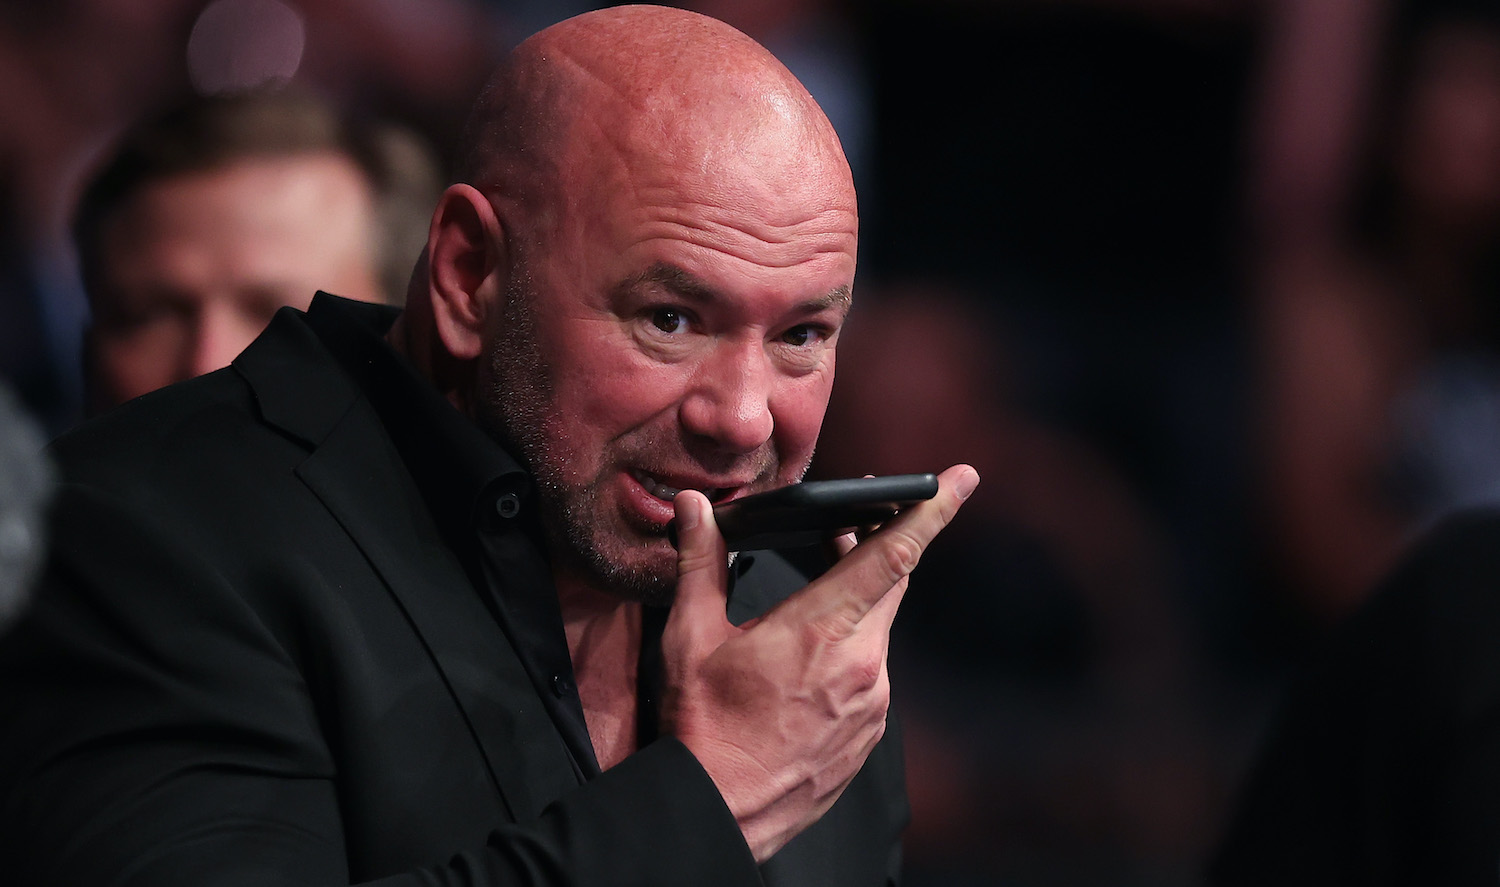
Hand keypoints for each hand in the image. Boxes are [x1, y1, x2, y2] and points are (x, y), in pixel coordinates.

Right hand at [660, 464, 978, 860]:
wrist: (719, 811)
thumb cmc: (704, 727)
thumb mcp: (691, 637)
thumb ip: (700, 563)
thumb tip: (694, 509)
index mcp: (821, 629)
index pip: (893, 553)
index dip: (931, 510)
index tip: (961, 479)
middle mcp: (862, 665)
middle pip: (891, 583)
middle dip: (877, 546)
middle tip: (854, 524)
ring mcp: (872, 703)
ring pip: (877, 630)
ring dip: (854, 605)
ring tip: (811, 602)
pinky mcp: (870, 733)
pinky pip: (871, 675)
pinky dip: (848, 653)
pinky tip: (808, 664)